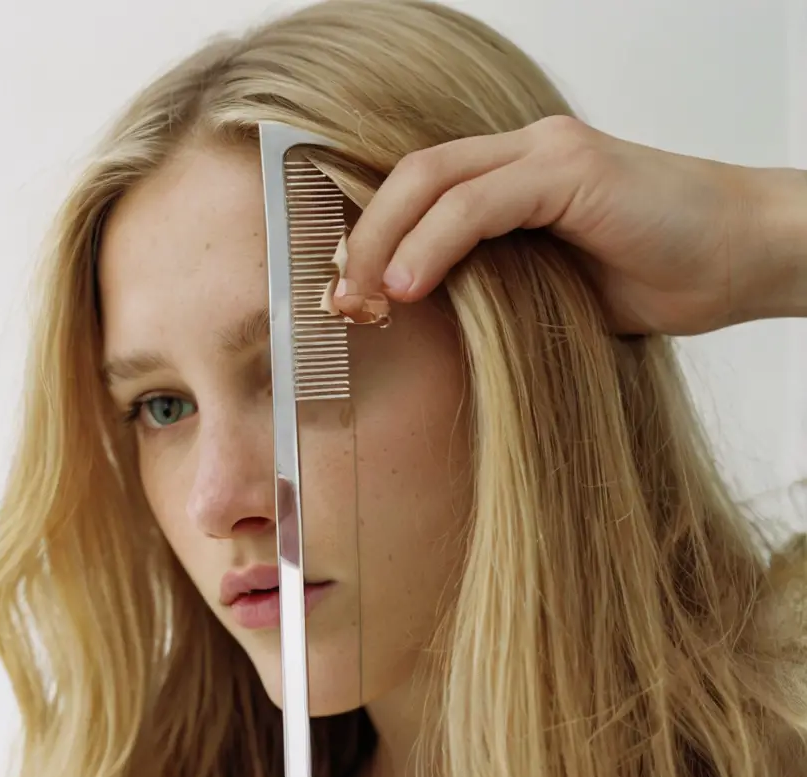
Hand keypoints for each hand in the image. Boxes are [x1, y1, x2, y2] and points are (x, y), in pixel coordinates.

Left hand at [336, 116, 806, 334]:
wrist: (745, 258)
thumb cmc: (658, 277)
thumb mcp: (553, 293)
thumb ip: (496, 287)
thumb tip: (432, 316)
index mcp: (515, 179)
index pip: (421, 193)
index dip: (373, 239)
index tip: (349, 297)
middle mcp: (524, 153)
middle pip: (412, 178)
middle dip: (362, 239)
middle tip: (337, 299)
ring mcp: (549, 153)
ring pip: (434, 179)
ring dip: (382, 240)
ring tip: (358, 298)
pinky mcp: (572, 169)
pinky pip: (480, 200)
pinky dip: (435, 241)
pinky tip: (407, 283)